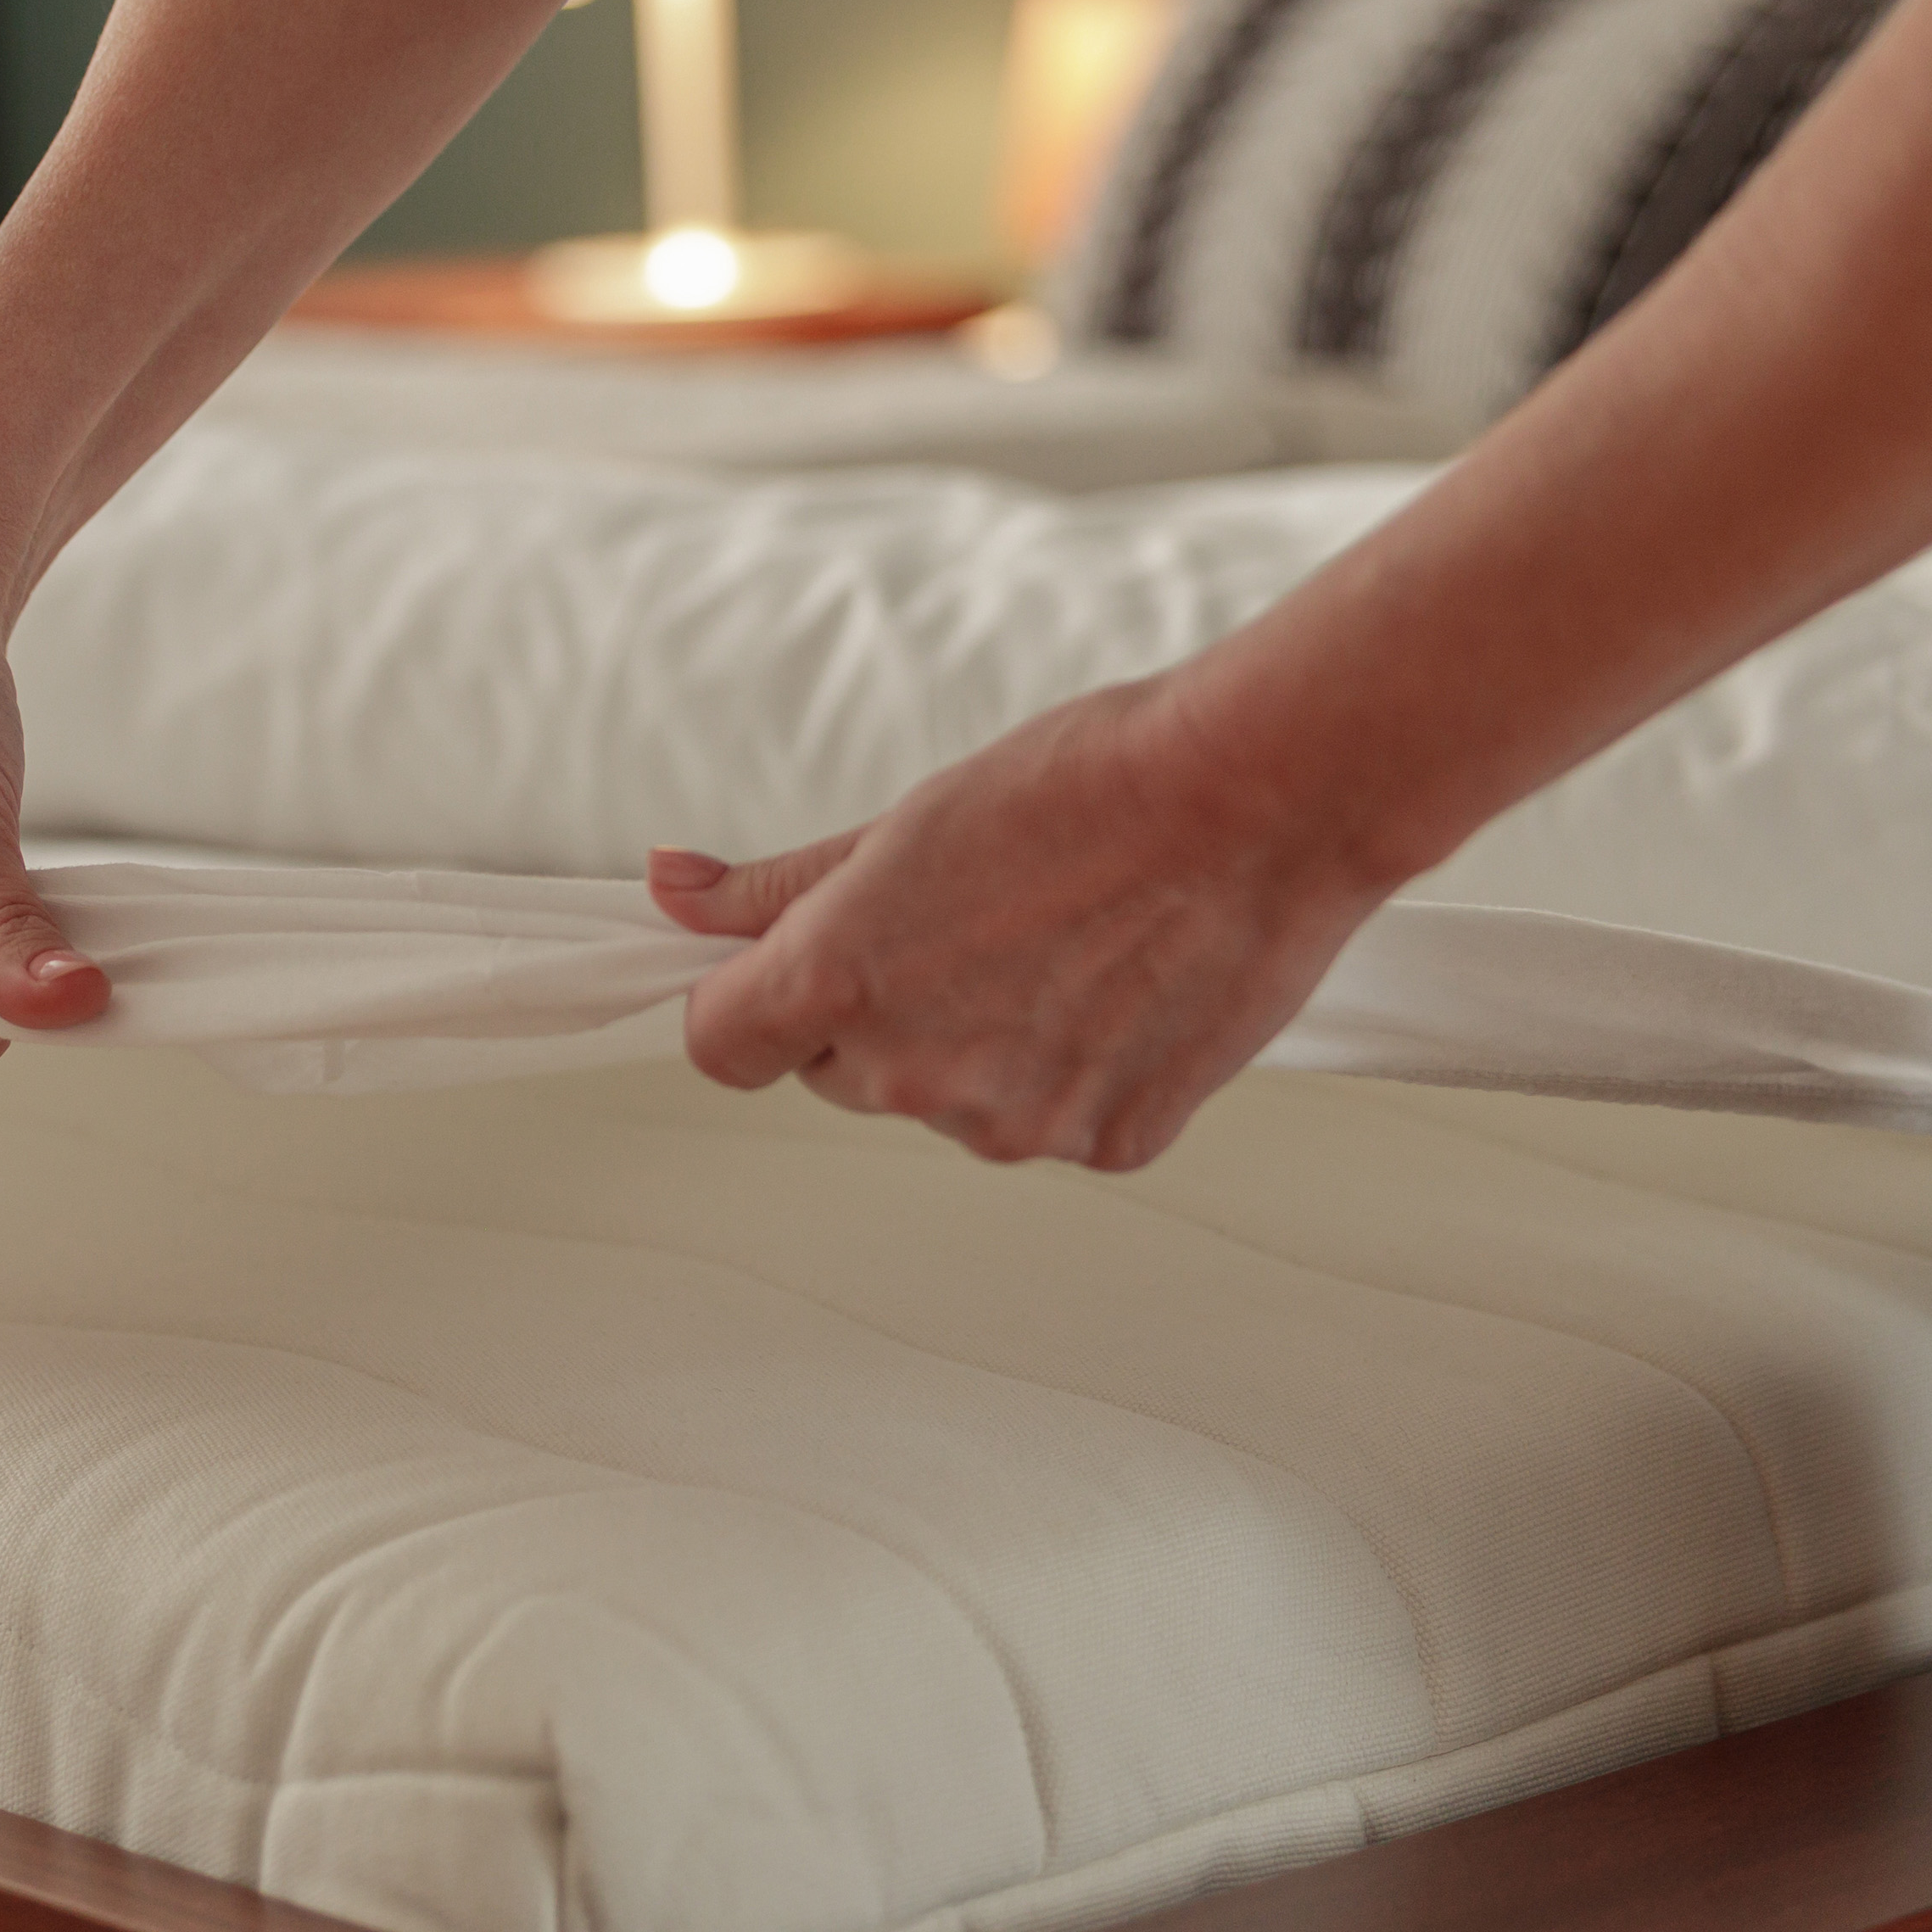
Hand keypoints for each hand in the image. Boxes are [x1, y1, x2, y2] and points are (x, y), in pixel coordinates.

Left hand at [651, 674, 1385, 1172]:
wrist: (1258, 801)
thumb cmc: (1091, 786)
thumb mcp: (906, 820)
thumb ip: (777, 886)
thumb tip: (672, 888)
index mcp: (844, 983)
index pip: (721, 1045)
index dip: (749, 1004)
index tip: (786, 972)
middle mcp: (918, 1075)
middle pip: (844, 1072)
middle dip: (883, 1010)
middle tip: (972, 922)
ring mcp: (1018, 1124)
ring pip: (953, 1100)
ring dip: (983, 1042)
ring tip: (1064, 944)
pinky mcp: (1109, 1146)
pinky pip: (1054, 1121)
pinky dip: (1075, 1070)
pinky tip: (1122, 988)